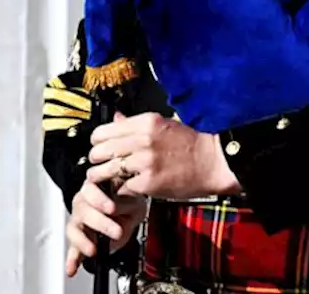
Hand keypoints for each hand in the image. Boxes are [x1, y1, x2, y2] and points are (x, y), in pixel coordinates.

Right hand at [64, 179, 147, 277]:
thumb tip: (116, 206)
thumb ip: (123, 201)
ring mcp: (79, 221)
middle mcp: (83, 202)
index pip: (91, 189)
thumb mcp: (133, 198)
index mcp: (95, 188)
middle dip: (99, 222)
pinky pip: (73, 249)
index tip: (112, 209)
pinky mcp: (78, 239)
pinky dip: (72, 260)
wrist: (129, 212)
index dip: (99, 199)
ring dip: (83, 241)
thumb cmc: (128, 200)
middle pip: (82, 210)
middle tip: (116, 231)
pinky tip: (72, 268)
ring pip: (74, 229)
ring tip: (93, 250)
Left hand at [86, 112, 241, 199]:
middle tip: (98, 164)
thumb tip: (115, 118)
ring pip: (107, 170)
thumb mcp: (163, 124)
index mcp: (145, 122)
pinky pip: (122, 187)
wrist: (213, 162)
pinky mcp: (149, 182)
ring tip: (104, 179)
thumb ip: (136, 124)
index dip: (97, 141)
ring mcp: (145, 162)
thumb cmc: (190, 144)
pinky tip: (125, 188)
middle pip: (101, 150)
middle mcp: (143, 139)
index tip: (99, 147)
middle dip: (96, 159)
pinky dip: (121, 190)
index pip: (103, 131)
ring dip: (102, 176)